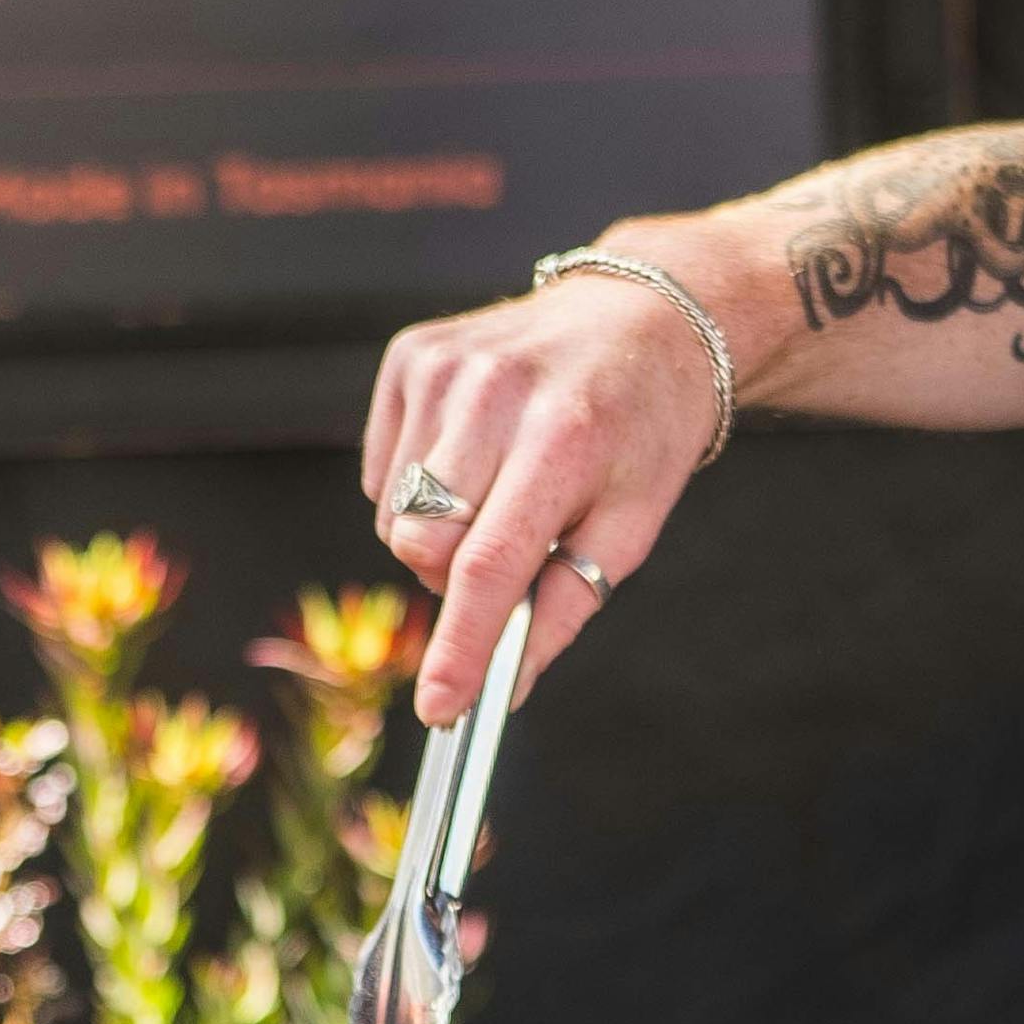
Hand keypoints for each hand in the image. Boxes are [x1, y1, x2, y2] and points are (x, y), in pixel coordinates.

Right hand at [361, 236, 727, 724]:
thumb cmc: (642, 426)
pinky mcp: (412, 355)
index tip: (442, 708)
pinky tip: (476, 451)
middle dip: (456, 574)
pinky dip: (419, 485)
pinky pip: (382, 471)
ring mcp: (444, 367)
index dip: (461, 645)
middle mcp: (495, 393)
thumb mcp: (633, 523)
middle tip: (511, 549)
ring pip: (394, 514)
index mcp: (563, 439)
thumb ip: (566, 607)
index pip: (490, 564)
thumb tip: (506, 687)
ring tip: (502, 488)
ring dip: (439, 528)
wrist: (642, 315)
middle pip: (423, 544)